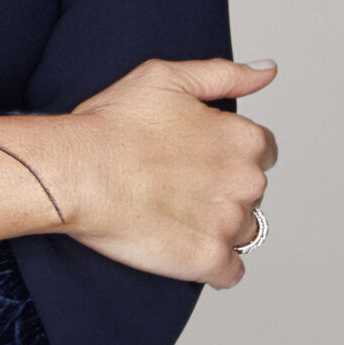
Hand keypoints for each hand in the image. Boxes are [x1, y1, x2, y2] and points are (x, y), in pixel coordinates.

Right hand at [60, 58, 278, 288]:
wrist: (76, 171)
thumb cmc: (114, 123)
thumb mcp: (168, 77)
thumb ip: (225, 74)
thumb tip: (267, 71)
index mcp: (243, 138)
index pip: (263, 150)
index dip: (229, 151)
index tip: (197, 155)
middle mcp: (247, 182)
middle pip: (252, 191)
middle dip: (224, 188)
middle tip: (178, 182)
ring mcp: (229, 224)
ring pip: (243, 231)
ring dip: (219, 226)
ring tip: (175, 214)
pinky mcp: (208, 260)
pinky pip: (230, 273)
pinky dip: (213, 265)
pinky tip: (183, 246)